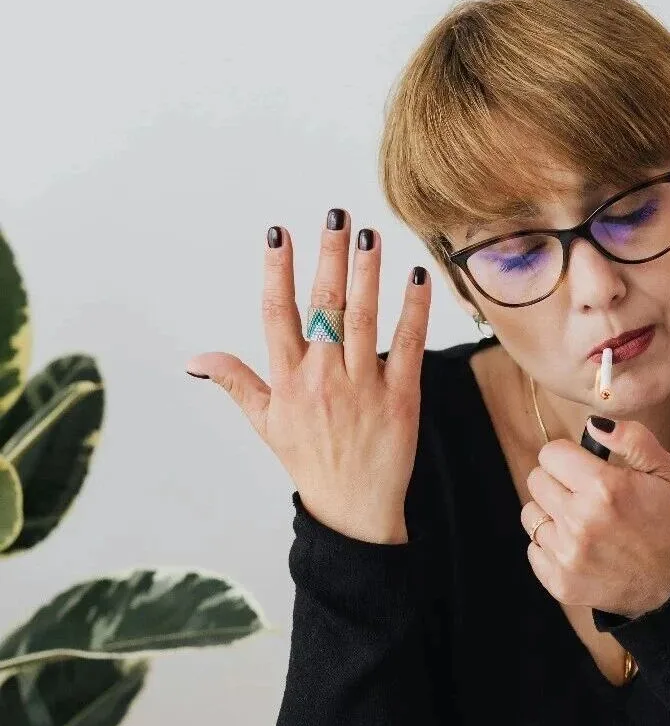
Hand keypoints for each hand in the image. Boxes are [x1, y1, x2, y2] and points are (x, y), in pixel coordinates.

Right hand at [185, 213, 430, 543]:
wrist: (354, 510)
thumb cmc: (311, 463)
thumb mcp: (266, 424)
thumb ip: (236, 382)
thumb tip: (197, 359)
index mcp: (288, 381)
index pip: (277, 313)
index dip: (278, 271)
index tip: (279, 232)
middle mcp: (323, 379)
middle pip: (324, 306)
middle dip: (329, 256)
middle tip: (337, 215)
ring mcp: (363, 388)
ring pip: (363, 319)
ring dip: (367, 273)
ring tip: (370, 234)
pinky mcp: (401, 399)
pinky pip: (408, 346)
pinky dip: (413, 310)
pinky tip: (417, 277)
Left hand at [521, 417, 669, 619]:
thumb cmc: (669, 523)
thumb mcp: (664, 471)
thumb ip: (631, 439)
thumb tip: (593, 424)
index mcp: (603, 487)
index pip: (550, 454)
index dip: (567, 457)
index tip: (582, 468)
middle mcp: (579, 520)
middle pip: (536, 481)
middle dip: (557, 482)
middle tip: (582, 495)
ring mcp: (566, 554)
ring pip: (530, 515)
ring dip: (551, 514)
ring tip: (580, 523)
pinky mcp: (559, 582)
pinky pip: (533, 549)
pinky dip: (550, 547)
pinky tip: (578, 548)